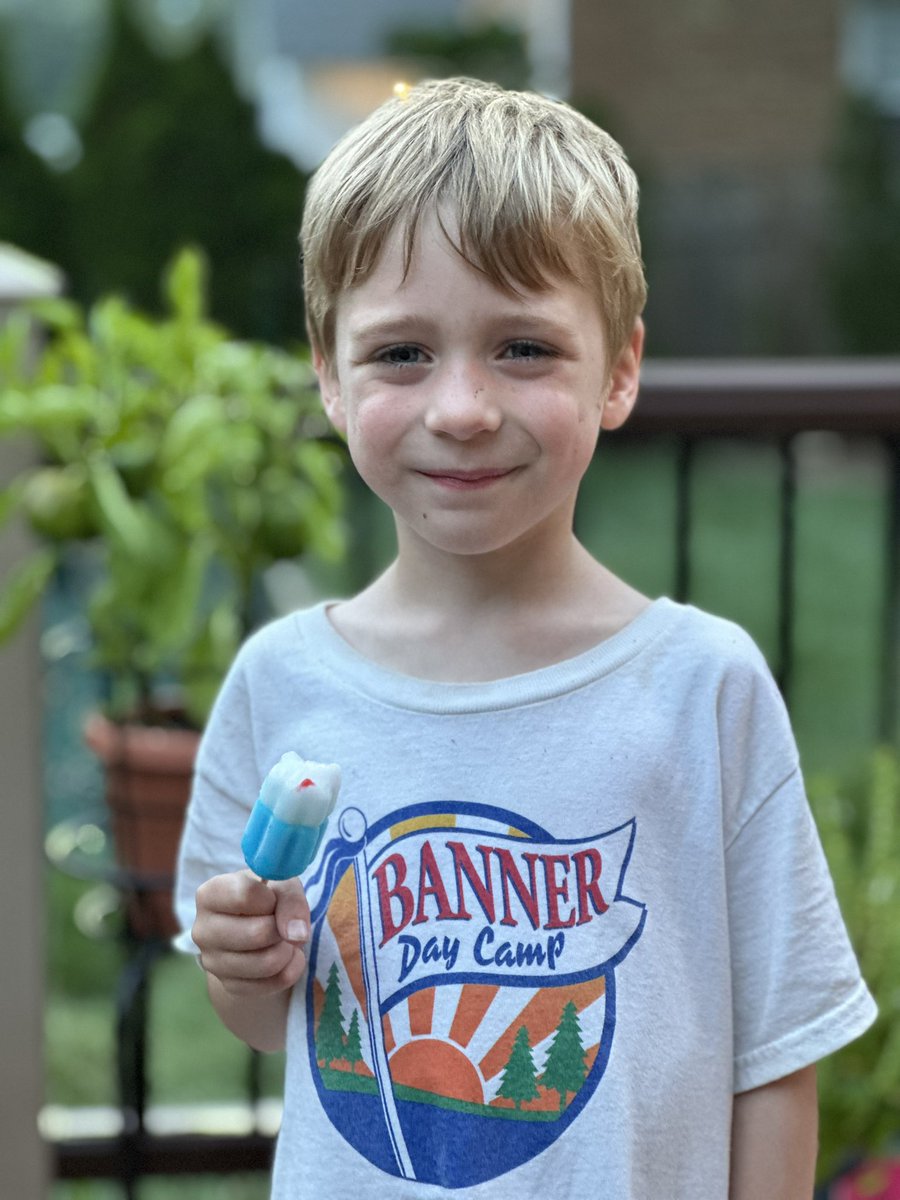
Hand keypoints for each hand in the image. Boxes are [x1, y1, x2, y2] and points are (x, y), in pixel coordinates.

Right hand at [192, 869, 310, 998]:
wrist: (255, 929)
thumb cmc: (265, 897)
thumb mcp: (281, 884)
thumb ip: (290, 900)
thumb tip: (297, 935)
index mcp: (209, 895)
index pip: (245, 895)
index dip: (271, 898)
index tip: (272, 900)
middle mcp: (203, 930)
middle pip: (258, 933)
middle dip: (282, 928)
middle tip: (282, 923)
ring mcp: (213, 962)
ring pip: (267, 962)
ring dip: (288, 949)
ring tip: (285, 939)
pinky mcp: (229, 985)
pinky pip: (273, 982)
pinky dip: (291, 968)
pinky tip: (286, 956)